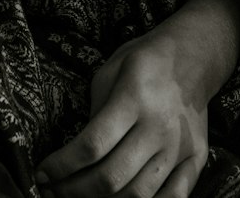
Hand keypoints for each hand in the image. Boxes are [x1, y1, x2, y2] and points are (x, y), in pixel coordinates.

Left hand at [34, 26, 210, 197]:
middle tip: (54, 190)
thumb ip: (95, 115)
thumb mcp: (110, 72)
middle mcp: (159, 126)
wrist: (193, 56)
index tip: (43, 173)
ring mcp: (180, 146)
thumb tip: (78, 157)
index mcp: (133, 98)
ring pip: (138, 195)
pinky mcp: (196, 158)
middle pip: (112, 177)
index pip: (92, 145)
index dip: (62, 166)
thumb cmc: (143, 61)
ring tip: (79, 197)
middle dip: (73, 190)